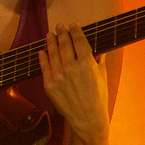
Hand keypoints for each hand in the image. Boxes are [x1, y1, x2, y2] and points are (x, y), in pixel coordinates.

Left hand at [38, 23, 109, 141]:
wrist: (87, 120)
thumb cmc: (98, 99)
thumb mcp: (102, 76)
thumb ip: (99, 60)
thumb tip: (98, 48)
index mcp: (87, 64)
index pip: (79, 41)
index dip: (75, 31)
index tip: (73, 25)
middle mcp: (72, 68)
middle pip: (65, 44)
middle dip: (62, 32)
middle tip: (60, 26)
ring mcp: (59, 77)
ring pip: (53, 53)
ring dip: (51, 41)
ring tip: (50, 34)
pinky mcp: (49, 85)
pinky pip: (44, 67)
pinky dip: (43, 57)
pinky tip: (42, 51)